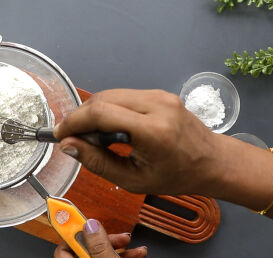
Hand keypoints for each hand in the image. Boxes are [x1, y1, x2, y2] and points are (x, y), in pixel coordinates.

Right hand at [54, 89, 221, 195]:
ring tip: (89, 135)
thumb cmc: (177, 176)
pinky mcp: (159, 93)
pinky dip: (109, 108)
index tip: (60, 134)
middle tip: (71, 137)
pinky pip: (124, 95)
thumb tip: (68, 145)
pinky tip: (108, 127)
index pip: (101, 113)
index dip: (74, 121)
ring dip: (93, 112)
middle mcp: (156, 105)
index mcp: (152, 130)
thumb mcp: (134, 180)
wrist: (212, 160)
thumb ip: (97, 162)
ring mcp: (159, 95)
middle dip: (80, 116)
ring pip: (111, 94)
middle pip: (102, 99)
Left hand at [54, 219, 146, 257]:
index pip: (65, 244)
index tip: (76, 215)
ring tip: (134, 246)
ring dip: (119, 246)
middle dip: (106, 238)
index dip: (75, 229)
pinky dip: (122, 255)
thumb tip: (90, 224)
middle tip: (120, 237)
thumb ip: (98, 244)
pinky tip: (136, 253)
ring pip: (101, 253)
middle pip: (87, 246)